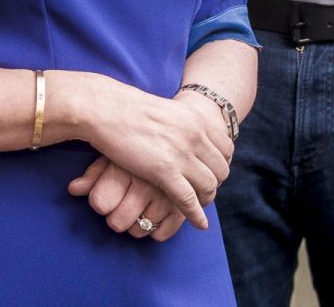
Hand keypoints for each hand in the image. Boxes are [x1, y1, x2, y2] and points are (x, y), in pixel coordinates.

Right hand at [56, 73, 232, 229]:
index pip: (226, 148)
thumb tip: (189, 133)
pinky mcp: (164, 171)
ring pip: (208, 185)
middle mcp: (196, 135)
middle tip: (205, 190)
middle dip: (215, 182)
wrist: (107, 108)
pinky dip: (196, 214)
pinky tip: (199, 224)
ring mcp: (182, 153)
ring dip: (206, 199)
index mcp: (197, 118)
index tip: (213, 171)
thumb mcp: (168, 111)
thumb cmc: (129, 108)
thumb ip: (184, 124)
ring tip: (199, 205)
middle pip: (221, 169)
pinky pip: (188, 199)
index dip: (221, 163)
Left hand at [68, 156, 187, 241]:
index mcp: (126, 168)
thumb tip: (73, 189)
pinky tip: (154, 214)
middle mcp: (147, 184)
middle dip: (116, 216)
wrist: (180, 130)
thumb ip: (93, 173)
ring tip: (139, 207)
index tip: (105, 195)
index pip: (100, 203)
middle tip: (122, 204)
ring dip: (136, 223)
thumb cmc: (140, 145)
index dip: (99, 202)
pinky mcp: (183, 207)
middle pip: (117, 222)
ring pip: (139, 230)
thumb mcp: (115, 153)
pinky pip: (161, 234)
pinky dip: (156, 229)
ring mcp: (167, 197)